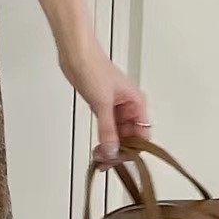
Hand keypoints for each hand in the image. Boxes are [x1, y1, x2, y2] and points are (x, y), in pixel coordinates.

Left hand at [57, 34, 150, 167]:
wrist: (76, 56)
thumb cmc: (94, 67)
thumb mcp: (102, 103)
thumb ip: (107, 129)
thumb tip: (112, 149)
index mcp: (136, 103)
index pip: (142, 134)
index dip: (133, 149)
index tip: (121, 159)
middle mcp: (128, 107)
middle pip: (130, 136)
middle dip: (119, 150)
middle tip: (106, 162)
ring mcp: (114, 108)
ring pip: (117, 134)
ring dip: (110, 146)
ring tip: (100, 158)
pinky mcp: (101, 107)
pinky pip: (107, 128)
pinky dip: (103, 138)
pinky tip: (98, 147)